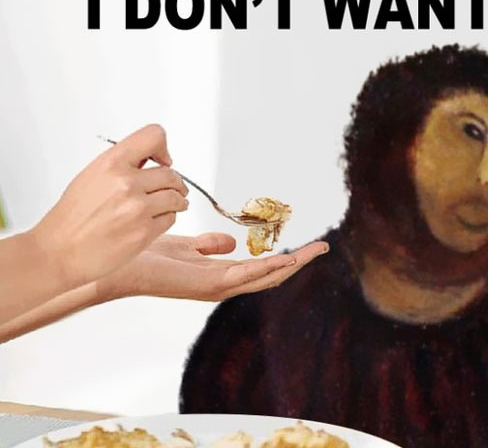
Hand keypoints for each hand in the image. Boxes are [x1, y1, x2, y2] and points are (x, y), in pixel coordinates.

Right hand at [31, 124, 188, 288]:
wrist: (59, 251)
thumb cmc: (72, 217)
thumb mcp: (92, 176)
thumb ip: (122, 165)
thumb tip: (150, 160)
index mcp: (111, 164)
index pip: (153, 137)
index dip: (163, 148)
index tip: (163, 160)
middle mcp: (126, 183)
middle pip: (170, 174)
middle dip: (175, 182)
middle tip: (175, 187)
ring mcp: (138, 208)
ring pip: (176, 197)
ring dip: (178, 200)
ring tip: (174, 203)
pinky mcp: (145, 232)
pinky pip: (171, 218)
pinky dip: (168, 218)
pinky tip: (158, 219)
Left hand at [96, 233, 329, 301]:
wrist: (121, 265)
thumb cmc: (149, 256)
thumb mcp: (185, 246)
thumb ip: (209, 246)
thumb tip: (232, 242)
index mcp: (220, 276)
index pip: (260, 268)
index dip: (286, 258)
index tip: (306, 245)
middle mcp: (223, 285)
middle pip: (269, 276)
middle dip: (298, 263)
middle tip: (323, 248)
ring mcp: (216, 287)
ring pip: (263, 278)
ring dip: (290, 266)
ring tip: (314, 252)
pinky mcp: (206, 284)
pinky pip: (244, 276)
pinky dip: (266, 268)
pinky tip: (285, 259)